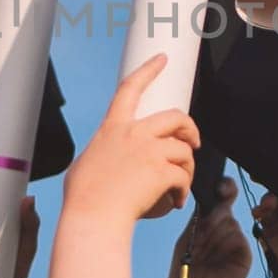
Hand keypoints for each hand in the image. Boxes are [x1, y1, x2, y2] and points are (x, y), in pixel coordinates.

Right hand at [63, 53, 199, 221]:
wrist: (93, 218)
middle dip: (190, 128)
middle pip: (175, 117)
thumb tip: (105, 159)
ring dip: (187, 168)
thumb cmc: (83, 198)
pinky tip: (177, 201)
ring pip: (184, 150)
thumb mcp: (85, 163)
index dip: (148, 70)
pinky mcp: (162, 172)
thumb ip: (101, 154)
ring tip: (180, 185)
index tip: (162, 60)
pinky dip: (184, 190)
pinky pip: (183, 177)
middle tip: (193, 142)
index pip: (130, 88)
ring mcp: (149, 152)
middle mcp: (133, 133)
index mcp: (113, 128)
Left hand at [168, 179, 251, 277]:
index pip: (216, 198)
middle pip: (224, 206)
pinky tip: (216, 255)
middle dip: (218, 205)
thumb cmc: (184, 276)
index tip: (218, 185)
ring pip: (228, 221)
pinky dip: (227, 241)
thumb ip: (198, 220)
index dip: (220, 188)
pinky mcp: (243, 254)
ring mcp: (234, 241)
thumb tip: (210, 197)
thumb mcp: (186, 242)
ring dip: (216, 229)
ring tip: (203, 251)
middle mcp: (222, 229)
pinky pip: (238, 237)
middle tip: (209, 215)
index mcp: (207, 224)